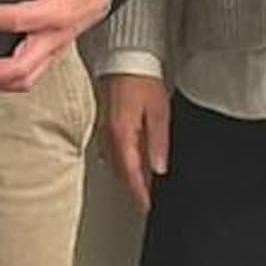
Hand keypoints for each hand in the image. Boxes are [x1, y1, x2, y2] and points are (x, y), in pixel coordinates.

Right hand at [99, 72, 173, 209]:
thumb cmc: (142, 79)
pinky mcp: (106, 124)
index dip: (140, 193)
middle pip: (121, 173)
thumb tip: (159, 168)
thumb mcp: (158, 111)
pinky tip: (136, 161)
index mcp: (122, 135)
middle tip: (148, 200)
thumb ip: (158, 142)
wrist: (125, 59)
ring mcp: (105, 131)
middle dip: (134, 188)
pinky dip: (124, 162)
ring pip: (116, 164)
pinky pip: (113, 151)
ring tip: (144, 185)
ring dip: (129, 176)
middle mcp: (110, 136)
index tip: (148, 206)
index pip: (131, 174)